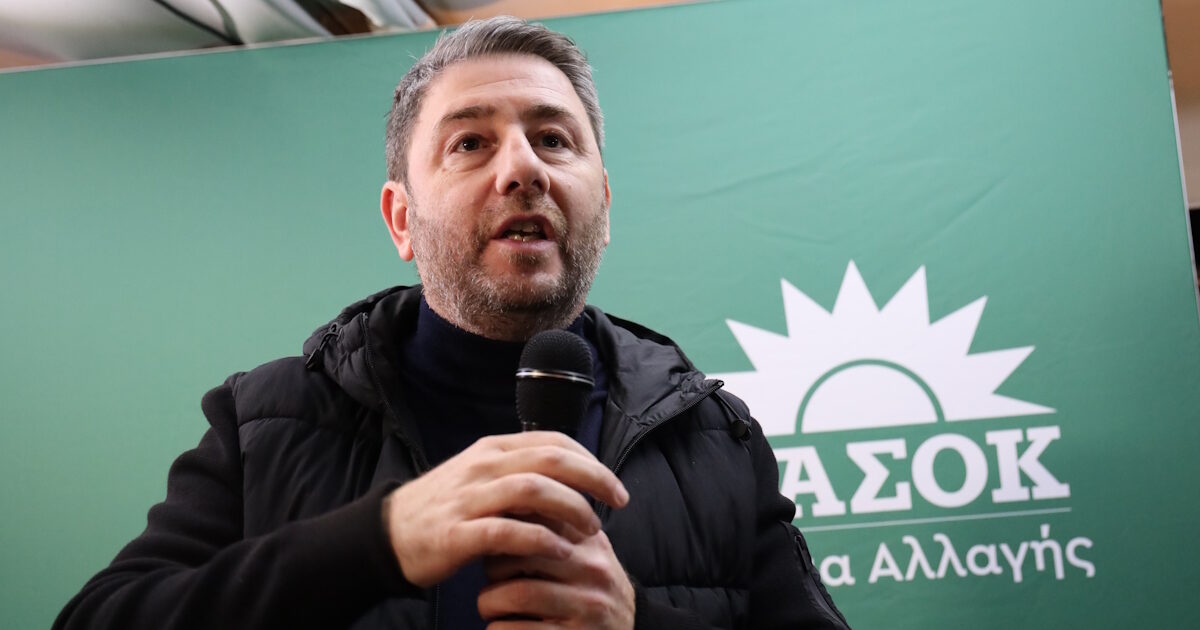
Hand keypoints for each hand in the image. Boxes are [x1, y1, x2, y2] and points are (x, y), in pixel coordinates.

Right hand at [383, 431, 628, 587]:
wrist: (388, 535)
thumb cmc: (445, 509)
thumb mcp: (482, 478)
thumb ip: (520, 474)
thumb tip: (571, 482)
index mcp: (492, 449)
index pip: (553, 441)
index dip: (590, 460)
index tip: (613, 484)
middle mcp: (483, 467)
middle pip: (551, 460)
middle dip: (594, 478)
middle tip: (619, 501)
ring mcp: (469, 499)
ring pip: (534, 490)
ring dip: (572, 508)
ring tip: (592, 529)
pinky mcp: (458, 534)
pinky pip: (508, 531)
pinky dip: (540, 540)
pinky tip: (560, 552)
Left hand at [478, 527, 635, 629]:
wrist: (632, 626)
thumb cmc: (593, 586)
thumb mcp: (585, 549)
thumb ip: (554, 526)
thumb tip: (505, 504)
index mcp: (589, 540)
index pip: (538, 519)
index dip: (504, 529)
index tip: (494, 542)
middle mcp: (591, 569)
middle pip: (523, 554)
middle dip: (492, 568)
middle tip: (489, 578)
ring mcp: (586, 605)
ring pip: (517, 594)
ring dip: (489, 602)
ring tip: (489, 605)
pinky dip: (498, 628)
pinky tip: (500, 626)